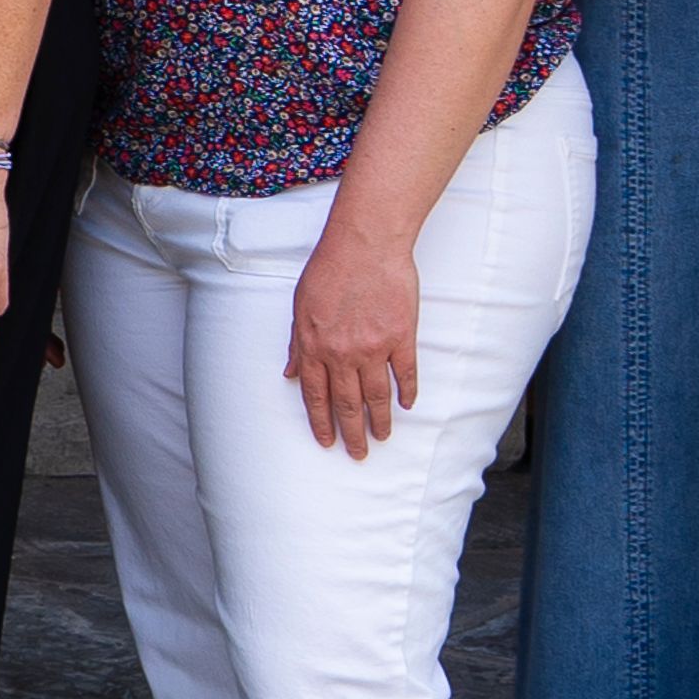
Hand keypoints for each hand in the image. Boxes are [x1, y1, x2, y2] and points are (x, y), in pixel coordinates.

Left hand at [282, 212, 424, 454]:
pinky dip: (408, 392)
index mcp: (315, 346)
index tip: (326, 441)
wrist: (365, 245)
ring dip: (380, 421)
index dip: (321, 422)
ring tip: (382, 437)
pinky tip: (407, 405)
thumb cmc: (329, 269)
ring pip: (378, 396)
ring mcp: (375, 347)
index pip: (316, 396)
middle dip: (351, 433)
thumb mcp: (300, 305)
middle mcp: (343, 353)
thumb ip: (297, 343)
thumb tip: (291, 374)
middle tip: (357, 454)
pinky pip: (406, 373)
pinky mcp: (402, 337)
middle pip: (347, 403)